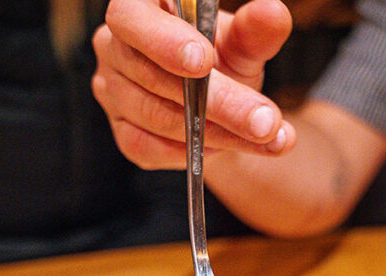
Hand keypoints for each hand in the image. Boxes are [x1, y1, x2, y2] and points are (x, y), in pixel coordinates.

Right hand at [92, 0, 294, 168]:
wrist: (217, 109)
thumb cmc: (221, 61)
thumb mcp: (241, 44)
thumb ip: (254, 31)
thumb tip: (273, 14)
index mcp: (138, 7)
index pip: (132, 16)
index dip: (164, 40)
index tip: (204, 62)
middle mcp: (113, 47)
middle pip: (153, 76)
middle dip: (217, 102)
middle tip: (264, 121)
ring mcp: (112, 93)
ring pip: (157, 117)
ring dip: (215, 132)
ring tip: (264, 137)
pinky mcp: (123, 134)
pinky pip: (151, 148)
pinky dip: (191, 152)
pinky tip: (224, 148)